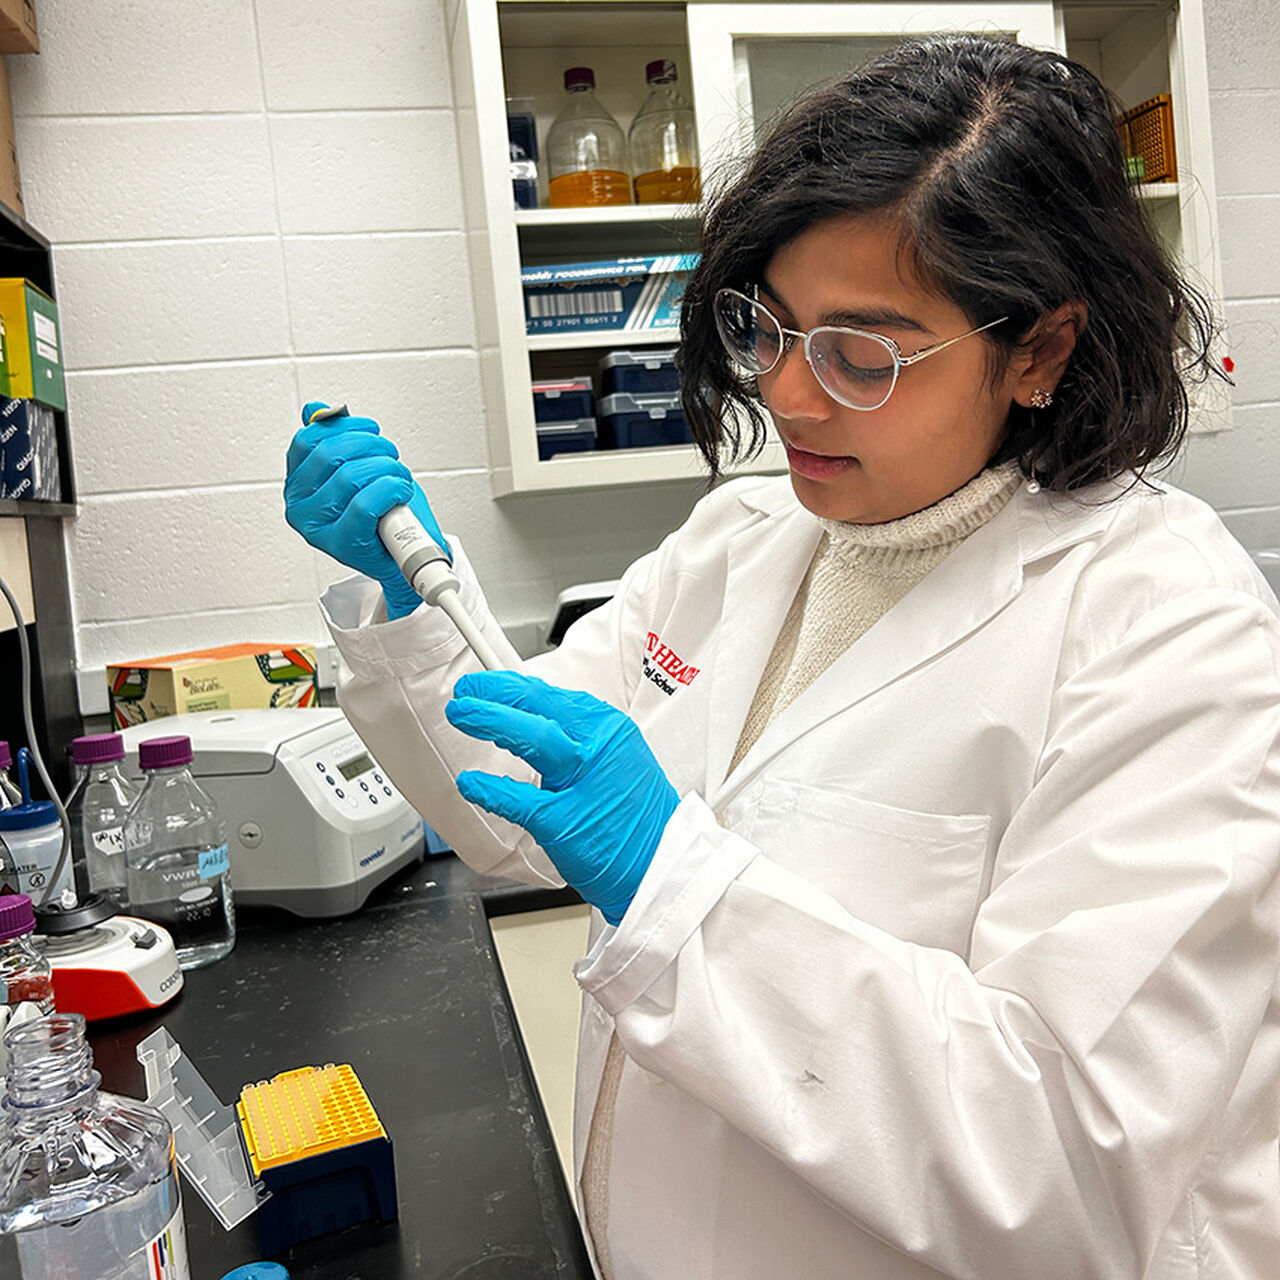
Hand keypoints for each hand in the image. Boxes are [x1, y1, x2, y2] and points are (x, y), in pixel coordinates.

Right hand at [285, 402, 449, 619]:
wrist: (406, 553)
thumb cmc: (383, 511)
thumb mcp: (357, 466)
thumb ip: (333, 438)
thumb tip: (314, 410)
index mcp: (297, 485)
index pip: (309, 440)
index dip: (346, 427)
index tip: (371, 430)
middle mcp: (299, 508)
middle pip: (332, 455)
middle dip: (373, 447)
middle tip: (392, 457)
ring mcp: (317, 529)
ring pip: (352, 476)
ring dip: (388, 469)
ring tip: (399, 479)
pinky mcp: (342, 545)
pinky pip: (366, 503)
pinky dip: (392, 490)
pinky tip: (400, 494)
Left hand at [446, 672, 678, 924]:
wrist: (662, 860)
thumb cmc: (637, 812)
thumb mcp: (618, 757)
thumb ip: (579, 738)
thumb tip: (530, 718)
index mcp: (609, 729)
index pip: (551, 695)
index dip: (512, 686)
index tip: (488, 684)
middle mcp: (597, 749)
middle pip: (538, 707)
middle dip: (495, 694)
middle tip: (466, 695)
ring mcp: (582, 785)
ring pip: (531, 738)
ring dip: (491, 721)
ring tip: (462, 715)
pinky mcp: (565, 823)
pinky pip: (519, 800)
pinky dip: (490, 789)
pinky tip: (471, 783)